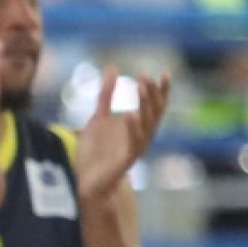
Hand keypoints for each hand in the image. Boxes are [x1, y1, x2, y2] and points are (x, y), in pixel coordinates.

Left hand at [75, 66, 170, 206]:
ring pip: (147, 125)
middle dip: (152, 93)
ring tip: (140, 87)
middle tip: (145, 75)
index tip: (163, 72)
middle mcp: (142, 136)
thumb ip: (106, 95)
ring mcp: (136, 148)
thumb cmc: (94, 150)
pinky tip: (131, 114)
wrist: (84, 179)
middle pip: (154, 112)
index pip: (155, 105)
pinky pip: (134, 143)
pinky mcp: (126, 160)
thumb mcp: (98, 117)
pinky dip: (133, 129)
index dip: (161, 90)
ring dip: (145, 105)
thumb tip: (114, 67)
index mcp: (138, 126)